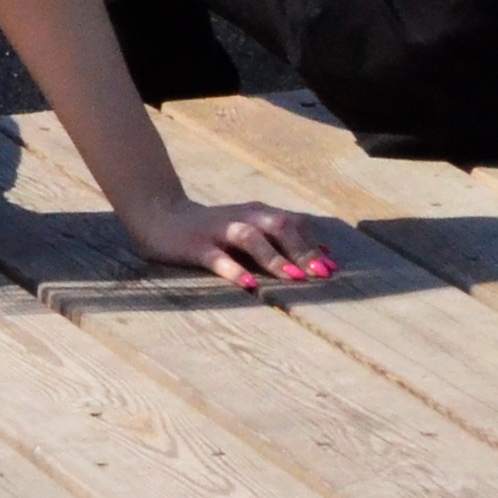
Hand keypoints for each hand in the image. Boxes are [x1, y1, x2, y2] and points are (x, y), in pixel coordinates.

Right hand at [121, 192, 336, 288]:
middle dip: (302, 250)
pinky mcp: (197, 245)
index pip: (293, 223)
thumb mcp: (251, 229)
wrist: (163, 216)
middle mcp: (243, 216)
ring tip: (294, 278)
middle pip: (278, 226)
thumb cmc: (215, 230)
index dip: (314, 244)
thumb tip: (322, 253)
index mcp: (258, 212)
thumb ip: (282, 239)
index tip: (334, 268)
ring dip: (274, 258)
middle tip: (321, 274)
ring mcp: (219, 230)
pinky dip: (234, 270)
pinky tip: (247, 284)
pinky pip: (217, 257)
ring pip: (251, 238)